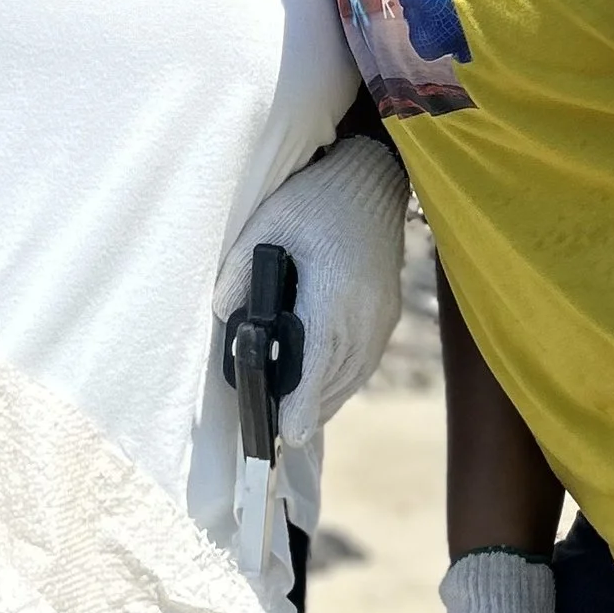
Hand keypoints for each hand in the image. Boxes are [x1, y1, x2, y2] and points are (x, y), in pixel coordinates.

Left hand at [215, 134, 408, 447]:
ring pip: (352, 377)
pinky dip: (343, 381)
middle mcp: (363, 314)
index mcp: (332, 294)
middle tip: (279, 429)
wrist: (371, 179)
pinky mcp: (388, 314)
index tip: (290, 433)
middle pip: (335, 381)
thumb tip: (226, 316)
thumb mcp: (266, 227)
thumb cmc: (315, 200)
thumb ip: (240, 274)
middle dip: (308, 409)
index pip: (318, 363)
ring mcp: (381, 317)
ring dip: (326, 399)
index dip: (303, 403)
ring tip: (299, 416)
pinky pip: (364, 362)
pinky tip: (324, 385)